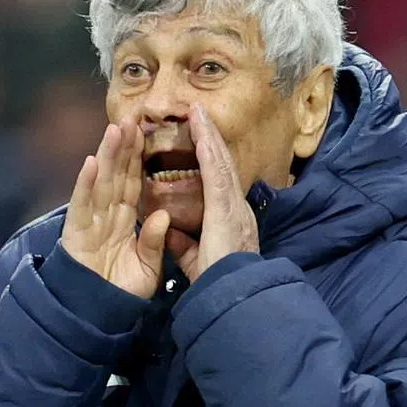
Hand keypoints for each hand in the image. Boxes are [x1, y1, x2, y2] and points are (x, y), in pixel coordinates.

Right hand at [61, 120, 170, 298]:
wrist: (98, 315)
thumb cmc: (121, 290)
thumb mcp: (148, 266)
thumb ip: (155, 241)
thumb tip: (164, 217)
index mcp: (125, 220)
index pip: (134, 182)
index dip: (139, 158)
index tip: (147, 133)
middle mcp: (106, 215)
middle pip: (117, 175)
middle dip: (123, 147)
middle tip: (133, 118)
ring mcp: (90, 221)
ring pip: (100, 182)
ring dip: (107, 156)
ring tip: (115, 130)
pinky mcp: (75, 232)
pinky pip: (82, 204)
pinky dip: (86, 184)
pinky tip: (91, 162)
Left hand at [166, 104, 259, 281]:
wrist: (233, 294)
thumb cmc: (218, 283)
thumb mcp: (196, 259)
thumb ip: (185, 243)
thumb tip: (171, 231)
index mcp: (230, 220)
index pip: (217, 182)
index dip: (209, 159)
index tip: (200, 140)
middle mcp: (236, 207)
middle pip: (221, 165)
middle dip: (210, 139)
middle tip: (199, 114)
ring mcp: (233, 204)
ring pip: (220, 162)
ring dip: (208, 135)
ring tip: (197, 112)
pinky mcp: (225, 206)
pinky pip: (215, 171)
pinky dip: (207, 148)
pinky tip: (199, 130)